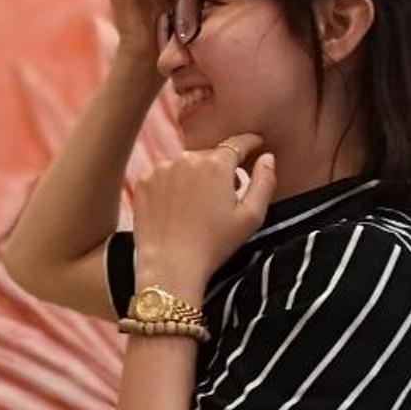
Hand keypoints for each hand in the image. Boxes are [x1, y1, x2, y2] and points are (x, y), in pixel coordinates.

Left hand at [130, 133, 277, 290]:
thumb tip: (267, 157)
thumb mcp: (251, 217)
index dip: (250, 143)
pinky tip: (175, 211)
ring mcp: (161, 169)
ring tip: (197, 208)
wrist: (170, 266)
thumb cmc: (214, 245)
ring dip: (194, 178)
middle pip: (210, 156)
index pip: (238, 144)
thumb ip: (265, 181)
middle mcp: (187, 158)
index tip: (257, 144)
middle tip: (225, 196)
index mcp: (217, 164)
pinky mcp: (143, 182)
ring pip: (185, 166)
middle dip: (220, 170)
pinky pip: (163, 177)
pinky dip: (171, 187)